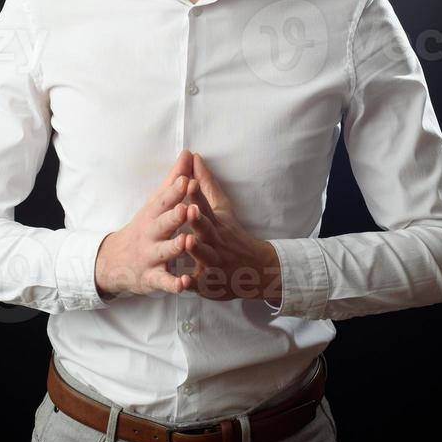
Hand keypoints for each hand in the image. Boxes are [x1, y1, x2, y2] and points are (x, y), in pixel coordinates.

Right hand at [94, 149, 195, 297]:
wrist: (113, 261)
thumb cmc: (144, 227)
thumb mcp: (155, 203)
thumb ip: (174, 180)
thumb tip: (188, 153)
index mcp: (152, 214)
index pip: (163, 200)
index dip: (175, 191)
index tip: (188, 179)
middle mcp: (150, 234)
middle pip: (162, 224)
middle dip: (175, 216)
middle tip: (188, 208)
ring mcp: (150, 256)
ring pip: (164, 252)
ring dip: (175, 247)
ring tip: (187, 241)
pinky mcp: (152, 278)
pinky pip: (164, 282)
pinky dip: (174, 284)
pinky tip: (186, 283)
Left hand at [181, 152, 281, 301]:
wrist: (257, 269)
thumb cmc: (231, 234)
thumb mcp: (221, 208)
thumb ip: (205, 184)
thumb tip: (194, 156)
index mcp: (216, 222)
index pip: (206, 205)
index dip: (197, 195)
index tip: (188, 182)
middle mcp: (216, 240)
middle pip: (207, 229)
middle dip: (198, 220)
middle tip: (189, 210)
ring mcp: (215, 261)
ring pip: (205, 255)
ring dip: (197, 249)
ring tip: (187, 241)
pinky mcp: (210, 282)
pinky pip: (202, 284)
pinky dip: (193, 284)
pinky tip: (184, 282)